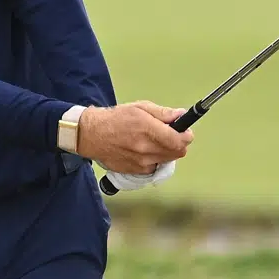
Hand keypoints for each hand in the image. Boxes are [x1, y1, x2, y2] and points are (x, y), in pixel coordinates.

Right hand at [77, 102, 192, 176]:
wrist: (93, 135)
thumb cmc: (116, 118)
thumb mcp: (140, 108)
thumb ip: (163, 113)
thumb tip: (181, 115)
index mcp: (148, 129)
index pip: (179, 140)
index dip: (186, 135)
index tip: (184, 131)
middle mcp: (146, 148)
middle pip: (178, 152)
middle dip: (178, 143)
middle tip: (171, 135)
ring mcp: (141, 162)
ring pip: (168, 160)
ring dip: (167, 151)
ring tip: (154, 141)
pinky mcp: (137, 171)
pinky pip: (155, 166)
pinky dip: (155, 159)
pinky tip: (144, 150)